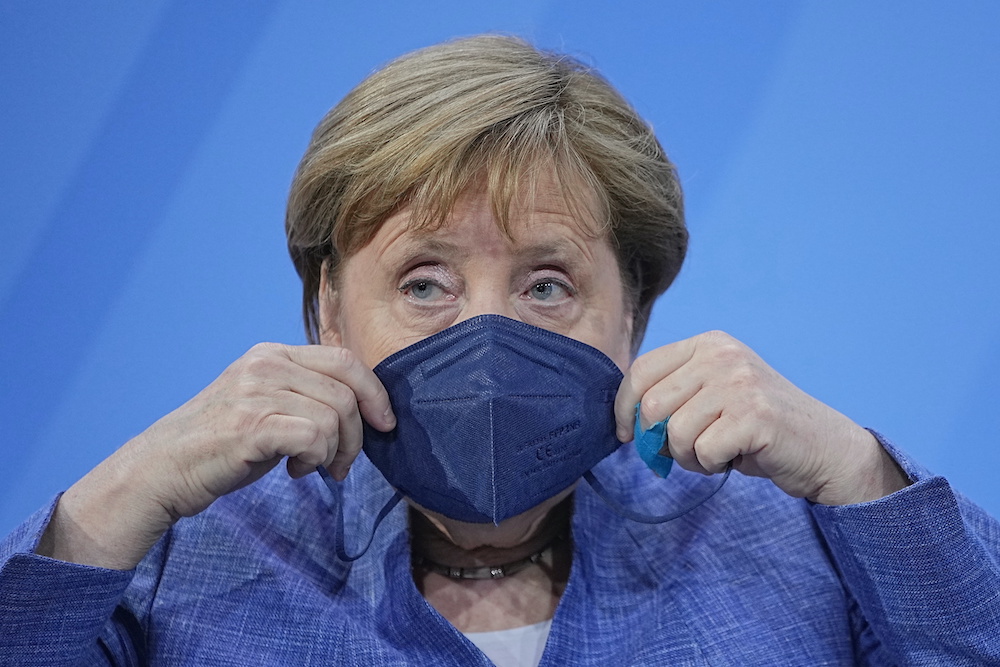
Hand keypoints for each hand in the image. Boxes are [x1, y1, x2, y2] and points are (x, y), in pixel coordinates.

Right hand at [38, 343, 394, 568]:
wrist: (162, 470)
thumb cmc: (220, 444)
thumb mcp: (266, 404)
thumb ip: (306, 394)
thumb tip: (363, 406)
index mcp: (272, 353)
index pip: (344, 359)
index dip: (375, 391)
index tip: (384, 423)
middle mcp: (265, 364)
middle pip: (347, 391)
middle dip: (358, 434)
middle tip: (341, 463)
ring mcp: (256, 392)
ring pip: (334, 416)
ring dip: (335, 452)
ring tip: (311, 468)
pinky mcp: (251, 425)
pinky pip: (314, 436)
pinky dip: (316, 459)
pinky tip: (296, 471)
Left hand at [614, 331, 908, 505]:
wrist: (823, 447)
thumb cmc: (756, 429)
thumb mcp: (711, 397)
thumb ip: (673, 398)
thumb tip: (627, 425)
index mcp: (708, 344)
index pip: (641, 370)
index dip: (625, 408)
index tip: (628, 434)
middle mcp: (722, 355)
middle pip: (653, 405)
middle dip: (660, 440)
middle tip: (687, 452)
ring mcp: (740, 382)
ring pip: (676, 432)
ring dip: (689, 457)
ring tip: (716, 454)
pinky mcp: (755, 415)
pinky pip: (704, 451)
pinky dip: (712, 465)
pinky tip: (734, 458)